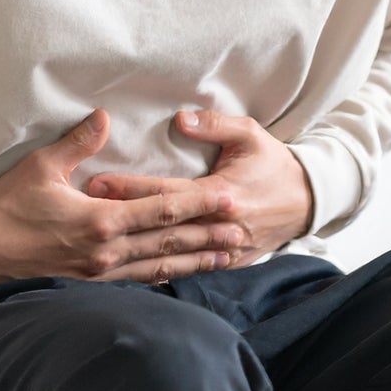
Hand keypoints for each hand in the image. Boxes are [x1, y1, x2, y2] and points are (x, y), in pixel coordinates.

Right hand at [0, 108, 246, 286]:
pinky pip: (137, 281)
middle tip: (244, 230)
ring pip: (159, 266)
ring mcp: (100, 273)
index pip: (162, 210)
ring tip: (226, 257)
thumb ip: (78, 143)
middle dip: (209, 235)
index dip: (199, 205)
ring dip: (195, 260)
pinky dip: (164, 276)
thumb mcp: (41, 167)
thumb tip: (103, 116)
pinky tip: (181, 274)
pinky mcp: (90, 285)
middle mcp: (107, 251)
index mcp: (101, 220)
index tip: (229, 199)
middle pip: (170, 241)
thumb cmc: (7, 206)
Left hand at [84, 109, 313, 268]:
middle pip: (160, 226)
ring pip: (170, 255)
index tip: (95, 183)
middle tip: (82, 215)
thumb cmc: (274, 163)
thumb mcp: (251, 134)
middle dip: (120, 220)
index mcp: (222, 193)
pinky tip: (130, 271)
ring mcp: (224, 251)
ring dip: (133, 248)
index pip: (165, 193)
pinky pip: (188, 271)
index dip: (129, 188)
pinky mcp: (228, 264)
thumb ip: (215, 126)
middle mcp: (219, 226)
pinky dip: (159, 270)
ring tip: (97, 243)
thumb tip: (180, 119)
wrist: (308, 200)